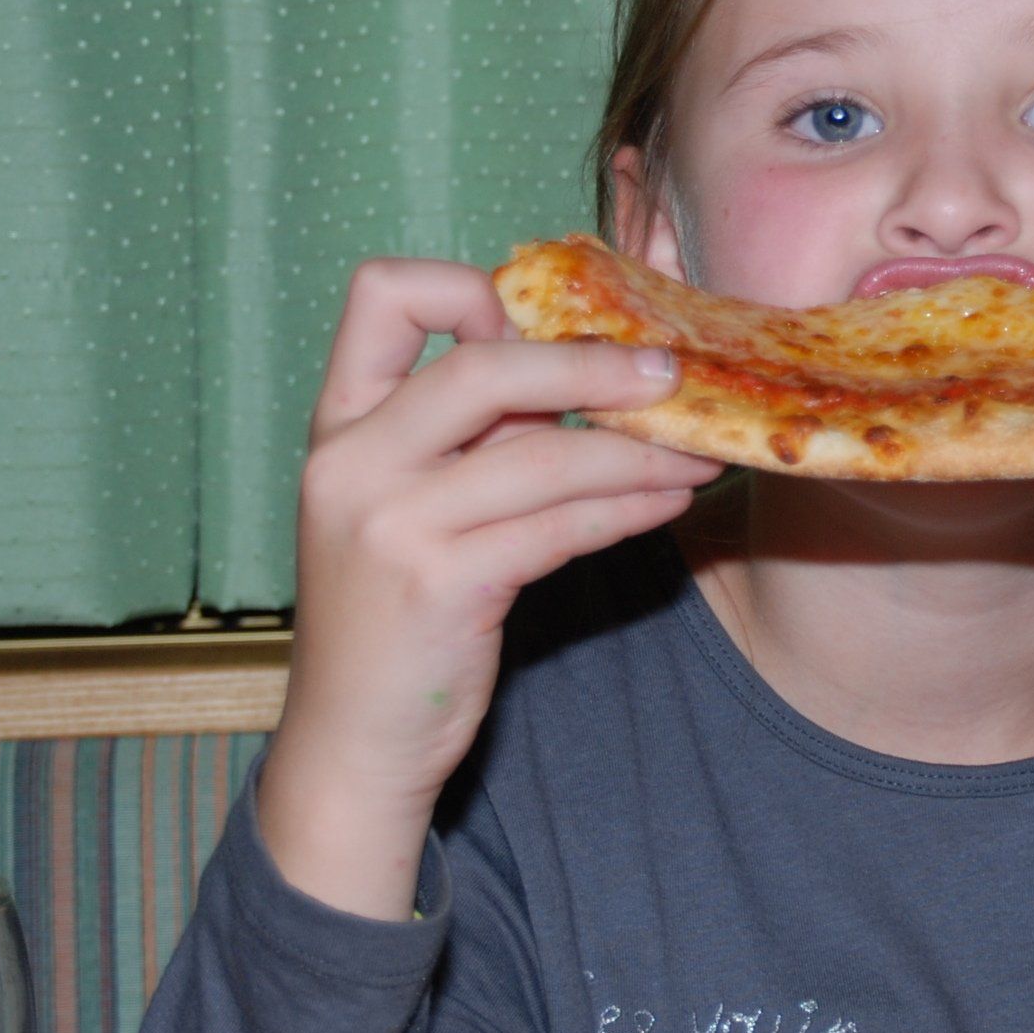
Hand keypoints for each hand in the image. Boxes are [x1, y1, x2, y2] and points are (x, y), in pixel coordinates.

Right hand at [259, 257, 722, 916]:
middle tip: (668, 373)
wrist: (352, 743)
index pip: (383, 294)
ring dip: (638, 449)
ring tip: (696, 453)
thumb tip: (586, 371)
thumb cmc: (394, 615)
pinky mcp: (441, 585)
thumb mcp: (407, 504)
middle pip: (484, 364)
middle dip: (592, 363)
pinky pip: (561, 524)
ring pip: (544, 454)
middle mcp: (351, 460)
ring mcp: (390, 523)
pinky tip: (669, 500)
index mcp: (338, 422)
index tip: (543, 324)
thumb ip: (473, 435)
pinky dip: (628, 506)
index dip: (471, 289)